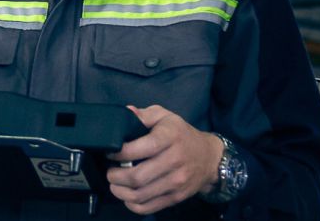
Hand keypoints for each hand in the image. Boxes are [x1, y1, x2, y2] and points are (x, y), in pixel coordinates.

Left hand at [106, 105, 222, 214]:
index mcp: (169, 137)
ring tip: (115, 184)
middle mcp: (174, 160)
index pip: (140, 149)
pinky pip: (150, 206)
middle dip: (116, 176)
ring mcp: (177, 181)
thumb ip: (144, 114)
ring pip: (141, 194)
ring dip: (121, 192)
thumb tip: (127, 112)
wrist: (209, 158)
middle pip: (137, 176)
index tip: (110, 153)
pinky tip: (127, 196)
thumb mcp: (165, 116)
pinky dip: (133, 205)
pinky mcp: (177, 197)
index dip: (120, 153)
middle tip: (109, 172)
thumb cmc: (181, 134)